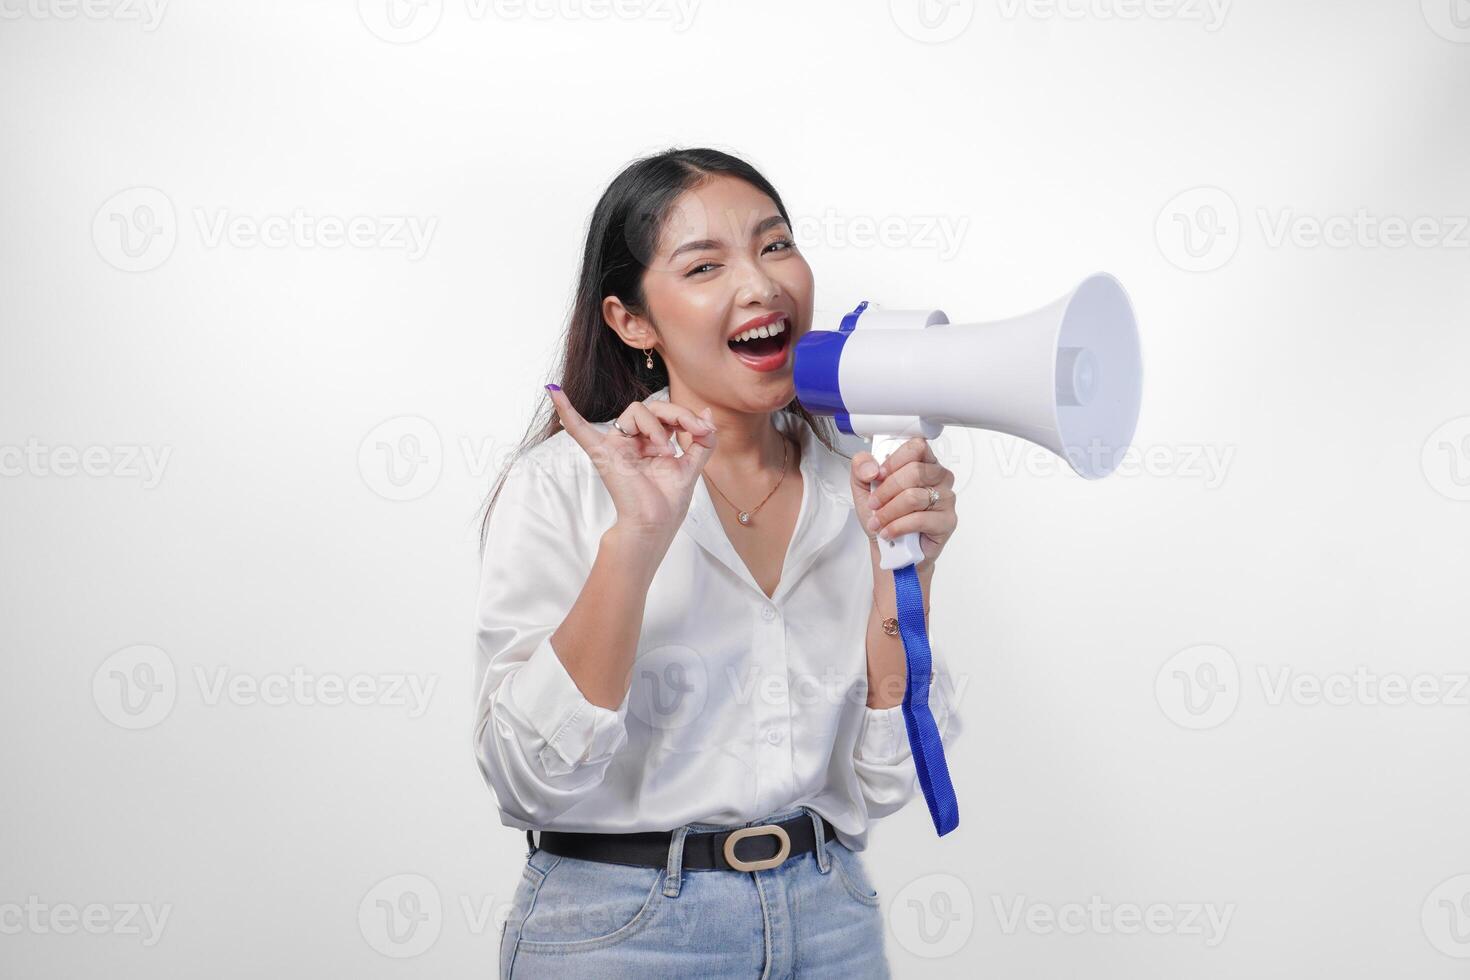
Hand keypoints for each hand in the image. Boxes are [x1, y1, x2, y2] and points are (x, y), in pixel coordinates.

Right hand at [545, 386, 717, 540]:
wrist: (653, 526)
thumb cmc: (667, 502)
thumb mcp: (692, 467)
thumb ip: (702, 441)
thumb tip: (708, 414)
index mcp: (649, 442)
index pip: (666, 415)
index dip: (687, 417)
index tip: (705, 431)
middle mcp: (631, 441)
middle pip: (652, 407)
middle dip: (677, 415)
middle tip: (694, 432)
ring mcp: (615, 444)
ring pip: (636, 410)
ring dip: (657, 426)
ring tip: (665, 451)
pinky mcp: (602, 452)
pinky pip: (579, 429)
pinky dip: (565, 409)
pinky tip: (553, 390)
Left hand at [849, 437, 957, 569]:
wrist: (889, 549)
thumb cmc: (883, 516)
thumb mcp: (863, 488)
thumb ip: (861, 468)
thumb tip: (871, 468)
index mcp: (922, 462)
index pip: (916, 447)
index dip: (893, 461)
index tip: (878, 475)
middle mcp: (938, 477)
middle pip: (915, 471)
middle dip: (886, 491)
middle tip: (874, 504)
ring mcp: (946, 498)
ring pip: (914, 497)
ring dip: (889, 512)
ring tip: (879, 522)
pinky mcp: (947, 521)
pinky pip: (920, 519)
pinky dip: (898, 526)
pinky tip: (889, 531)